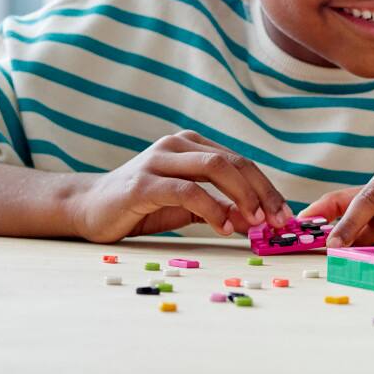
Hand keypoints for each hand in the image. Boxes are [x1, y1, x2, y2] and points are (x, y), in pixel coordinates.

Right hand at [65, 132, 291, 242]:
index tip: (285, 216)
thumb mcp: (187, 206)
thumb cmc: (141, 206)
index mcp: (191, 145)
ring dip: (242, 196)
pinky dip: (212, 209)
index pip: (240, 162)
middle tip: (278, 221)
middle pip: (234, 162)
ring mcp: (159, 159)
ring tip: (255, 222)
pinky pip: (188, 190)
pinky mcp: (143, 182)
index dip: (266, 188)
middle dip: (262, 192)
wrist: (88, 208)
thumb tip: (257, 221)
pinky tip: (224, 227)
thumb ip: (219, 208)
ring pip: (215, 167)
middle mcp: (177, 145)